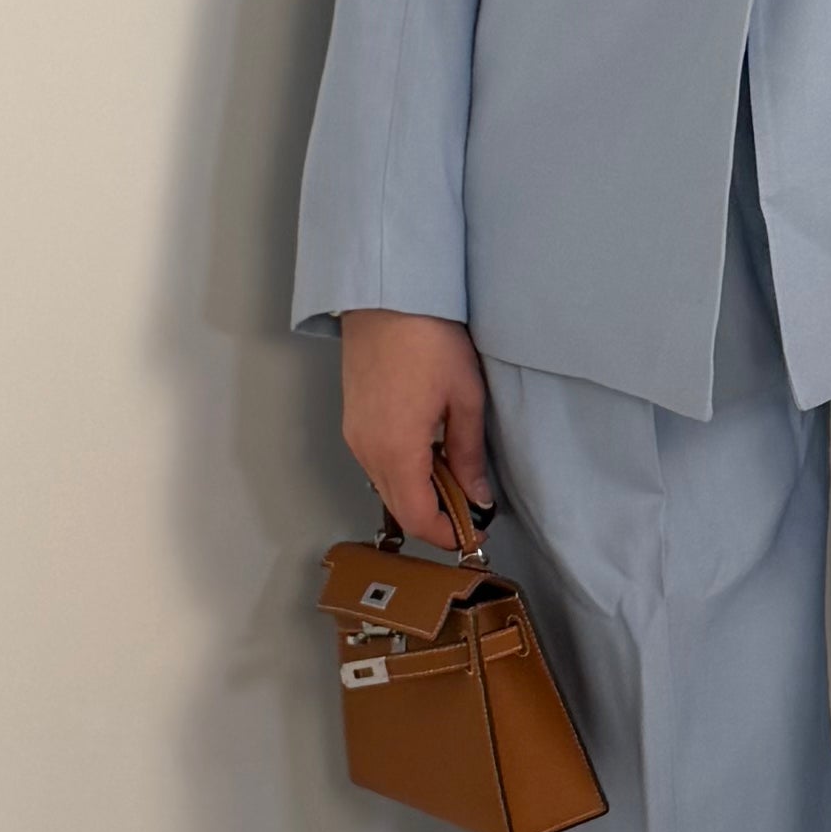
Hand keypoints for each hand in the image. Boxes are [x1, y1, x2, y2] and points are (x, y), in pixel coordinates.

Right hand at [338, 308, 494, 544]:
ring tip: (454, 477)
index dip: (446, 535)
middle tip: (470, 510)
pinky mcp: (351, 421)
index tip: (474, 535)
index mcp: (397, 451)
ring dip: (418, 494)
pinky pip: (376, 464)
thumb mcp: (466, 399)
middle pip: (398, 508)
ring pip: (385, 487)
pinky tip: (428, 453)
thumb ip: (469, 455)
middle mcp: (367, 451)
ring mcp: (354, 436)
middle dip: (434, 518)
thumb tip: (478, 498)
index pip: (418, 517)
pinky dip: (402, 472)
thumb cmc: (431, 341)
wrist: (386, 296)